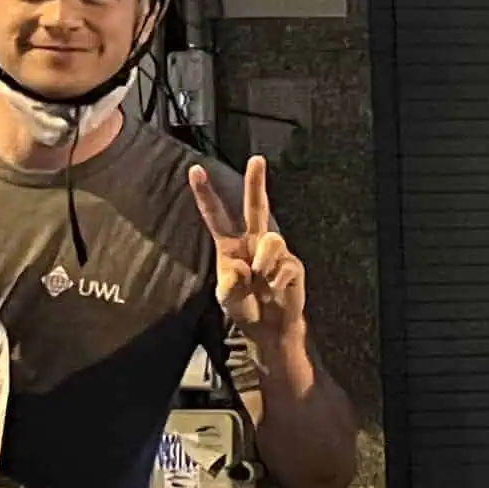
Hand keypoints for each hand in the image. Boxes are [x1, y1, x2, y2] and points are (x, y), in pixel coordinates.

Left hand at [187, 155, 309, 338]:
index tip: (195, 170)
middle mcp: (253, 243)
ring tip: (262, 280)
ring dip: (264, 262)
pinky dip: (276, 282)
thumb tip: (242, 265)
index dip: (206, 194)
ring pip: (272, 239)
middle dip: (256, 182)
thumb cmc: (244, 307)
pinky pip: (285, 266)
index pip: (216, 216)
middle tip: (257, 159)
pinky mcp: (293, 265)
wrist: (270, 328)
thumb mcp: (226, 298)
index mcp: (230, 246)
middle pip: (256, 207)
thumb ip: (229, 283)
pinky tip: (275, 291)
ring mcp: (275, 253)